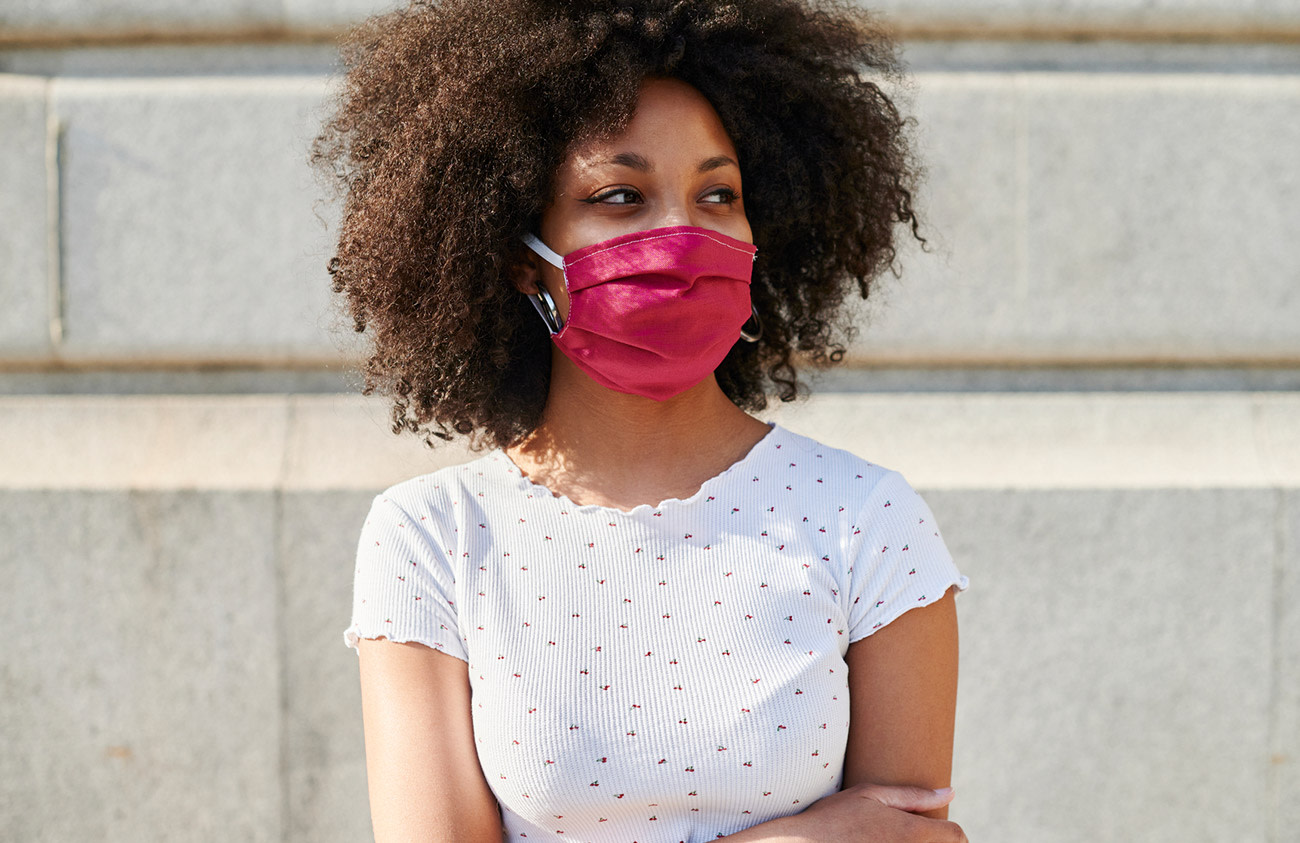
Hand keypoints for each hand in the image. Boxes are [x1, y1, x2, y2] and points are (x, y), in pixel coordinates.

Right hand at [722, 784, 967, 841]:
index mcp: (909, 832)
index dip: (954, 832)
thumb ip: (912, 796)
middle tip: (913, 832)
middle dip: (933, 839)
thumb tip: (949, 791)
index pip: (956, 836)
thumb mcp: (870, 794)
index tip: (942, 828)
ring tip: (889, 836)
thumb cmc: (834, 816)